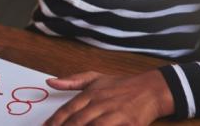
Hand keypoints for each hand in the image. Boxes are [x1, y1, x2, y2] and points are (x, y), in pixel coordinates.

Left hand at [44, 70, 173, 125]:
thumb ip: (72, 81)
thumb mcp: (95, 78)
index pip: (68, 109)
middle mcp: (101, 103)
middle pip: (78, 121)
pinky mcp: (129, 124)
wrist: (150, 89)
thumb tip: (49, 81)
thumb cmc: (120, 86)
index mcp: (91, 93)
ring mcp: (115, 114)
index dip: (55, 121)